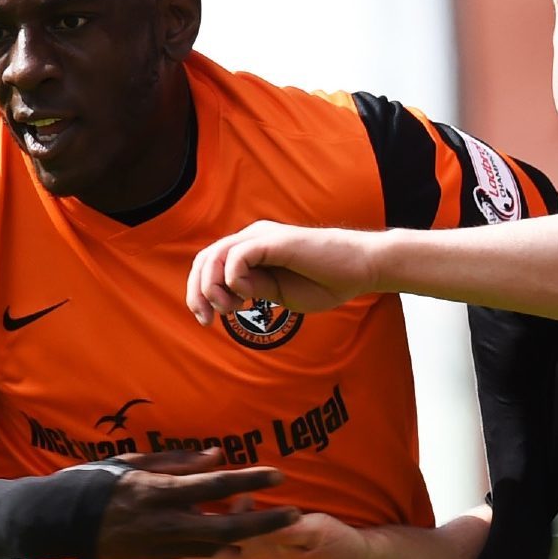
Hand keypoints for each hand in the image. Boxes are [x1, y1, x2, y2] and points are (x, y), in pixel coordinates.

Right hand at [93, 449, 299, 558]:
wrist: (61, 522)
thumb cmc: (99, 481)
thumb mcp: (136, 461)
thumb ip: (179, 461)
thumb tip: (218, 455)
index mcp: (161, 491)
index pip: (215, 485)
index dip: (249, 479)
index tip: (279, 475)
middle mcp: (167, 523)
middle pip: (227, 525)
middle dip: (264, 522)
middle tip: (294, 515)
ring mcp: (161, 548)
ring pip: (215, 549)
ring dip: (246, 541)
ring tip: (274, 533)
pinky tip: (239, 555)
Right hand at [144, 511, 375, 558]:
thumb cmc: (337, 541)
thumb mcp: (316, 531)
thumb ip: (291, 528)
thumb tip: (271, 520)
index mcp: (258, 534)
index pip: (225, 520)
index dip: (203, 514)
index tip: (173, 505)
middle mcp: (245, 553)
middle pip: (203, 546)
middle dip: (175, 543)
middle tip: (142, 537)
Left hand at [186, 221, 381, 322]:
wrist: (360, 269)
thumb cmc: (325, 281)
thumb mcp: (277, 292)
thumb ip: (252, 289)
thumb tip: (226, 295)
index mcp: (251, 250)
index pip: (209, 264)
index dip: (198, 292)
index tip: (207, 321)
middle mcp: (252, 238)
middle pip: (204, 259)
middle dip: (197, 292)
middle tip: (207, 320)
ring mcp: (262, 237)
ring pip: (215, 255)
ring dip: (212, 287)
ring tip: (230, 309)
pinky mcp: (274, 241)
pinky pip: (238, 256)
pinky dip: (234, 279)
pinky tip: (249, 294)